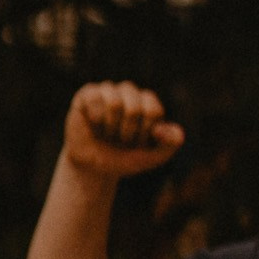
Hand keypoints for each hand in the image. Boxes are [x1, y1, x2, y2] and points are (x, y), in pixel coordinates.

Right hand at [63, 80, 184, 179]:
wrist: (93, 167)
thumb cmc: (124, 158)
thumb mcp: (153, 157)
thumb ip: (170, 144)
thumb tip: (163, 129)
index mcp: (148, 102)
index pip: (153, 111)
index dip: (144, 133)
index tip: (137, 144)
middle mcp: (130, 92)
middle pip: (134, 109)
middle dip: (127, 133)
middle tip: (120, 141)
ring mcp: (108, 90)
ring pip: (114, 103)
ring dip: (110, 128)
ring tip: (107, 134)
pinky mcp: (88, 93)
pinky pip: (94, 100)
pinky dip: (95, 121)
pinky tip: (93, 125)